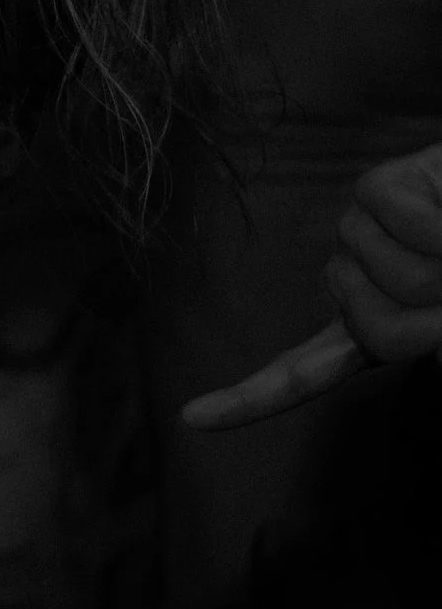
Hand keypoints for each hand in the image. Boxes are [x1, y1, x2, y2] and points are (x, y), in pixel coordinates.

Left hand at [183, 142, 441, 429]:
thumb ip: (431, 335)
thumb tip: (414, 353)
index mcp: (370, 332)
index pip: (301, 374)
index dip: (251, 399)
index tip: (191, 419)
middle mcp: (354, 284)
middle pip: (377, 329)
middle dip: (438, 313)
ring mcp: (359, 237)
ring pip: (398, 275)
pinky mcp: (374, 190)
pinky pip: (402, 220)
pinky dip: (441, 225)